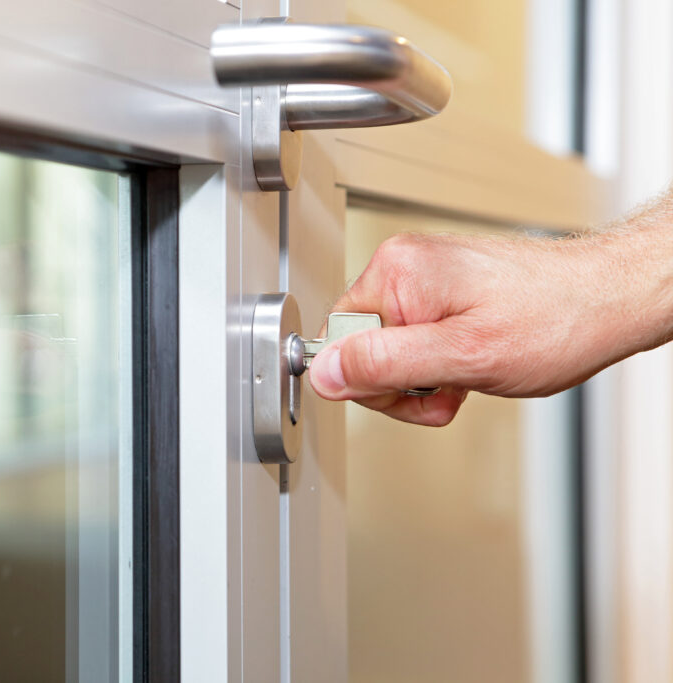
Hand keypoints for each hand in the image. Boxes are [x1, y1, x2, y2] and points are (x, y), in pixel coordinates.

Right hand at [307, 227, 672, 425]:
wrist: (608, 300)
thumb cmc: (554, 320)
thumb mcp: (462, 356)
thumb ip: (384, 364)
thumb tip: (324, 373)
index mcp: (396, 273)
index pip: (340, 342)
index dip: (375, 380)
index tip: (417, 386)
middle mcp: (403, 266)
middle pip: (362, 348)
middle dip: (402, 383)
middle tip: (448, 385)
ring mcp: (423, 277)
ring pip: (389, 350)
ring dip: (424, 378)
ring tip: (465, 375)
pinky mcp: (441, 290)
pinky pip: (414, 340)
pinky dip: (439, 363)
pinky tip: (468, 365)